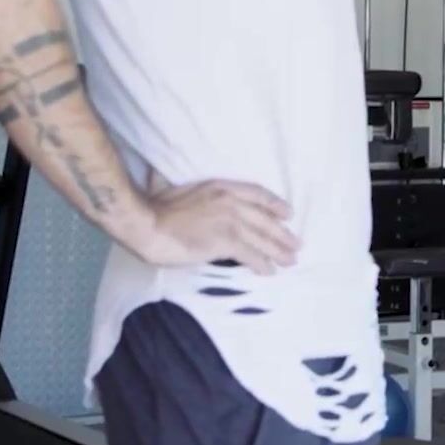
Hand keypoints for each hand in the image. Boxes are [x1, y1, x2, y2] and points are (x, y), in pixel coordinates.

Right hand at [135, 170, 299, 274]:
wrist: (147, 224)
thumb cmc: (154, 207)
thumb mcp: (171, 186)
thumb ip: (176, 181)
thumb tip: (160, 173)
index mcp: (220, 186)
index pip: (257, 194)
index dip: (275, 205)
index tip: (288, 214)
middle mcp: (231, 202)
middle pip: (265, 219)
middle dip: (282, 234)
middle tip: (296, 244)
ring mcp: (230, 221)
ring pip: (262, 239)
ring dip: (278, 251)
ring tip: (290, 261)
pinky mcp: (225, 241)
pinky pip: (251, 255)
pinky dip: (262, 264)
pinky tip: (269, 272)